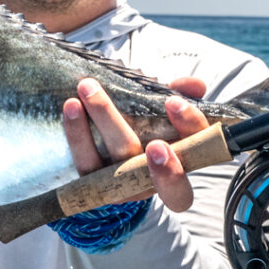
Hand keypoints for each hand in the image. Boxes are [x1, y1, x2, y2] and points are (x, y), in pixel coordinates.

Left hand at [61, 75, 212, 212]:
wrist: (113, 150)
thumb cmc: (151, 128)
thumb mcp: (169, 112)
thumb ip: (184, 97)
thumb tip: (195, 85)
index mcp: (180, 160)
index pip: (197, 152)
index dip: (189, 130)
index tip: (173, 103)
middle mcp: (153, 179)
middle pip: (158, 173)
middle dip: (161, 164)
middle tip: (155, 143)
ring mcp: (122, 183)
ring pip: (116, 165)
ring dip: (103, 124)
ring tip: (86, 91)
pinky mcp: (94, 181)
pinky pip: (85, 162)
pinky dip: (77, 134)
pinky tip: (71, 107)